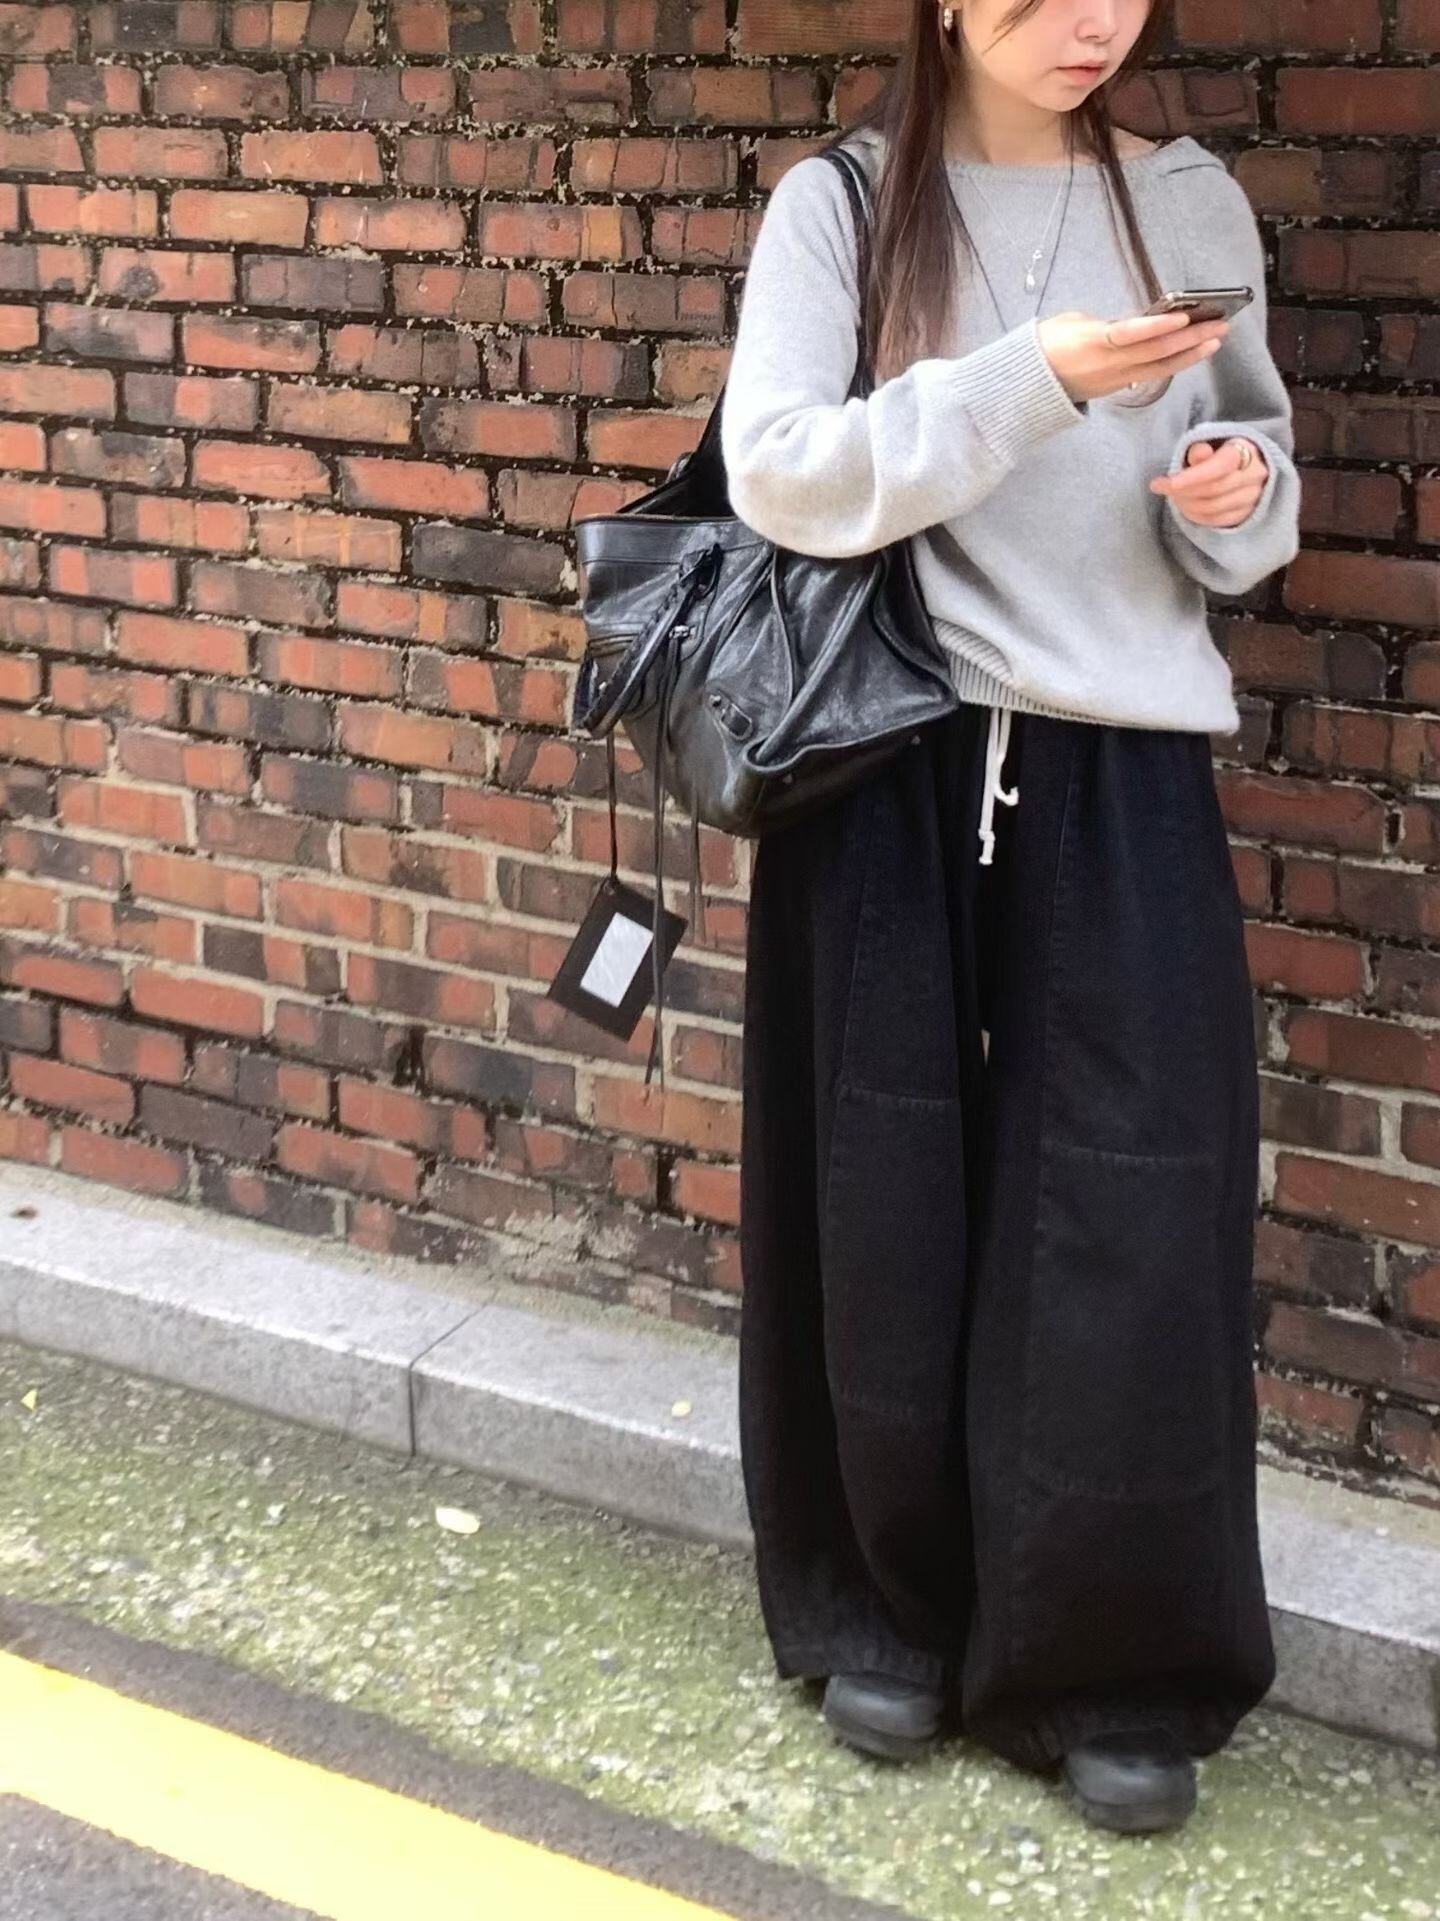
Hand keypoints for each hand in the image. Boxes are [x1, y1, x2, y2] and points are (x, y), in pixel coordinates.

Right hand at [1037, 308, 1228, 404]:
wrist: (1030, 383)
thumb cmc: (1047, 344)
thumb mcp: (1071, 321)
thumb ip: (1105, 322)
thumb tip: (1133, 324)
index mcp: (1093, 342)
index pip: (1131, 334)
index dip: (1158, 326)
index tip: (1185, 315)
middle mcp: (1109, 364)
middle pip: (1156, 352)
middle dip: (1190, 338)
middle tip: (1220, 325)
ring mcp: (1115, 379)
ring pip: (1159, 368)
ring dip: (1190, 354)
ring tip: (1215, 341)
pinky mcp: (1117, 387)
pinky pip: (1151, 374)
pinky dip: (1174, 363)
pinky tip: (1192, 353)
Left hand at [1150, 437, 1267, 526]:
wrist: (1241, 466)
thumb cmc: (1219, 452)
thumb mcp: (1209, 444)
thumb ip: (1200, 450)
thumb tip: (1198, 452)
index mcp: (1245, 451)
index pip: (1219, 467)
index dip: (1192, 477)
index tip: (1167, 483)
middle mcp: (1255, 474)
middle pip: (1214, 490)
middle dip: (1183, 491)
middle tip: (1161, 486)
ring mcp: (1253, 496)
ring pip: (1213, 508)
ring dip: (1186, 504)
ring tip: (1172, 495)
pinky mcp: (1246, 513)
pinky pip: (1216, 520)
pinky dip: (1195, 515)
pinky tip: (1185, 506)